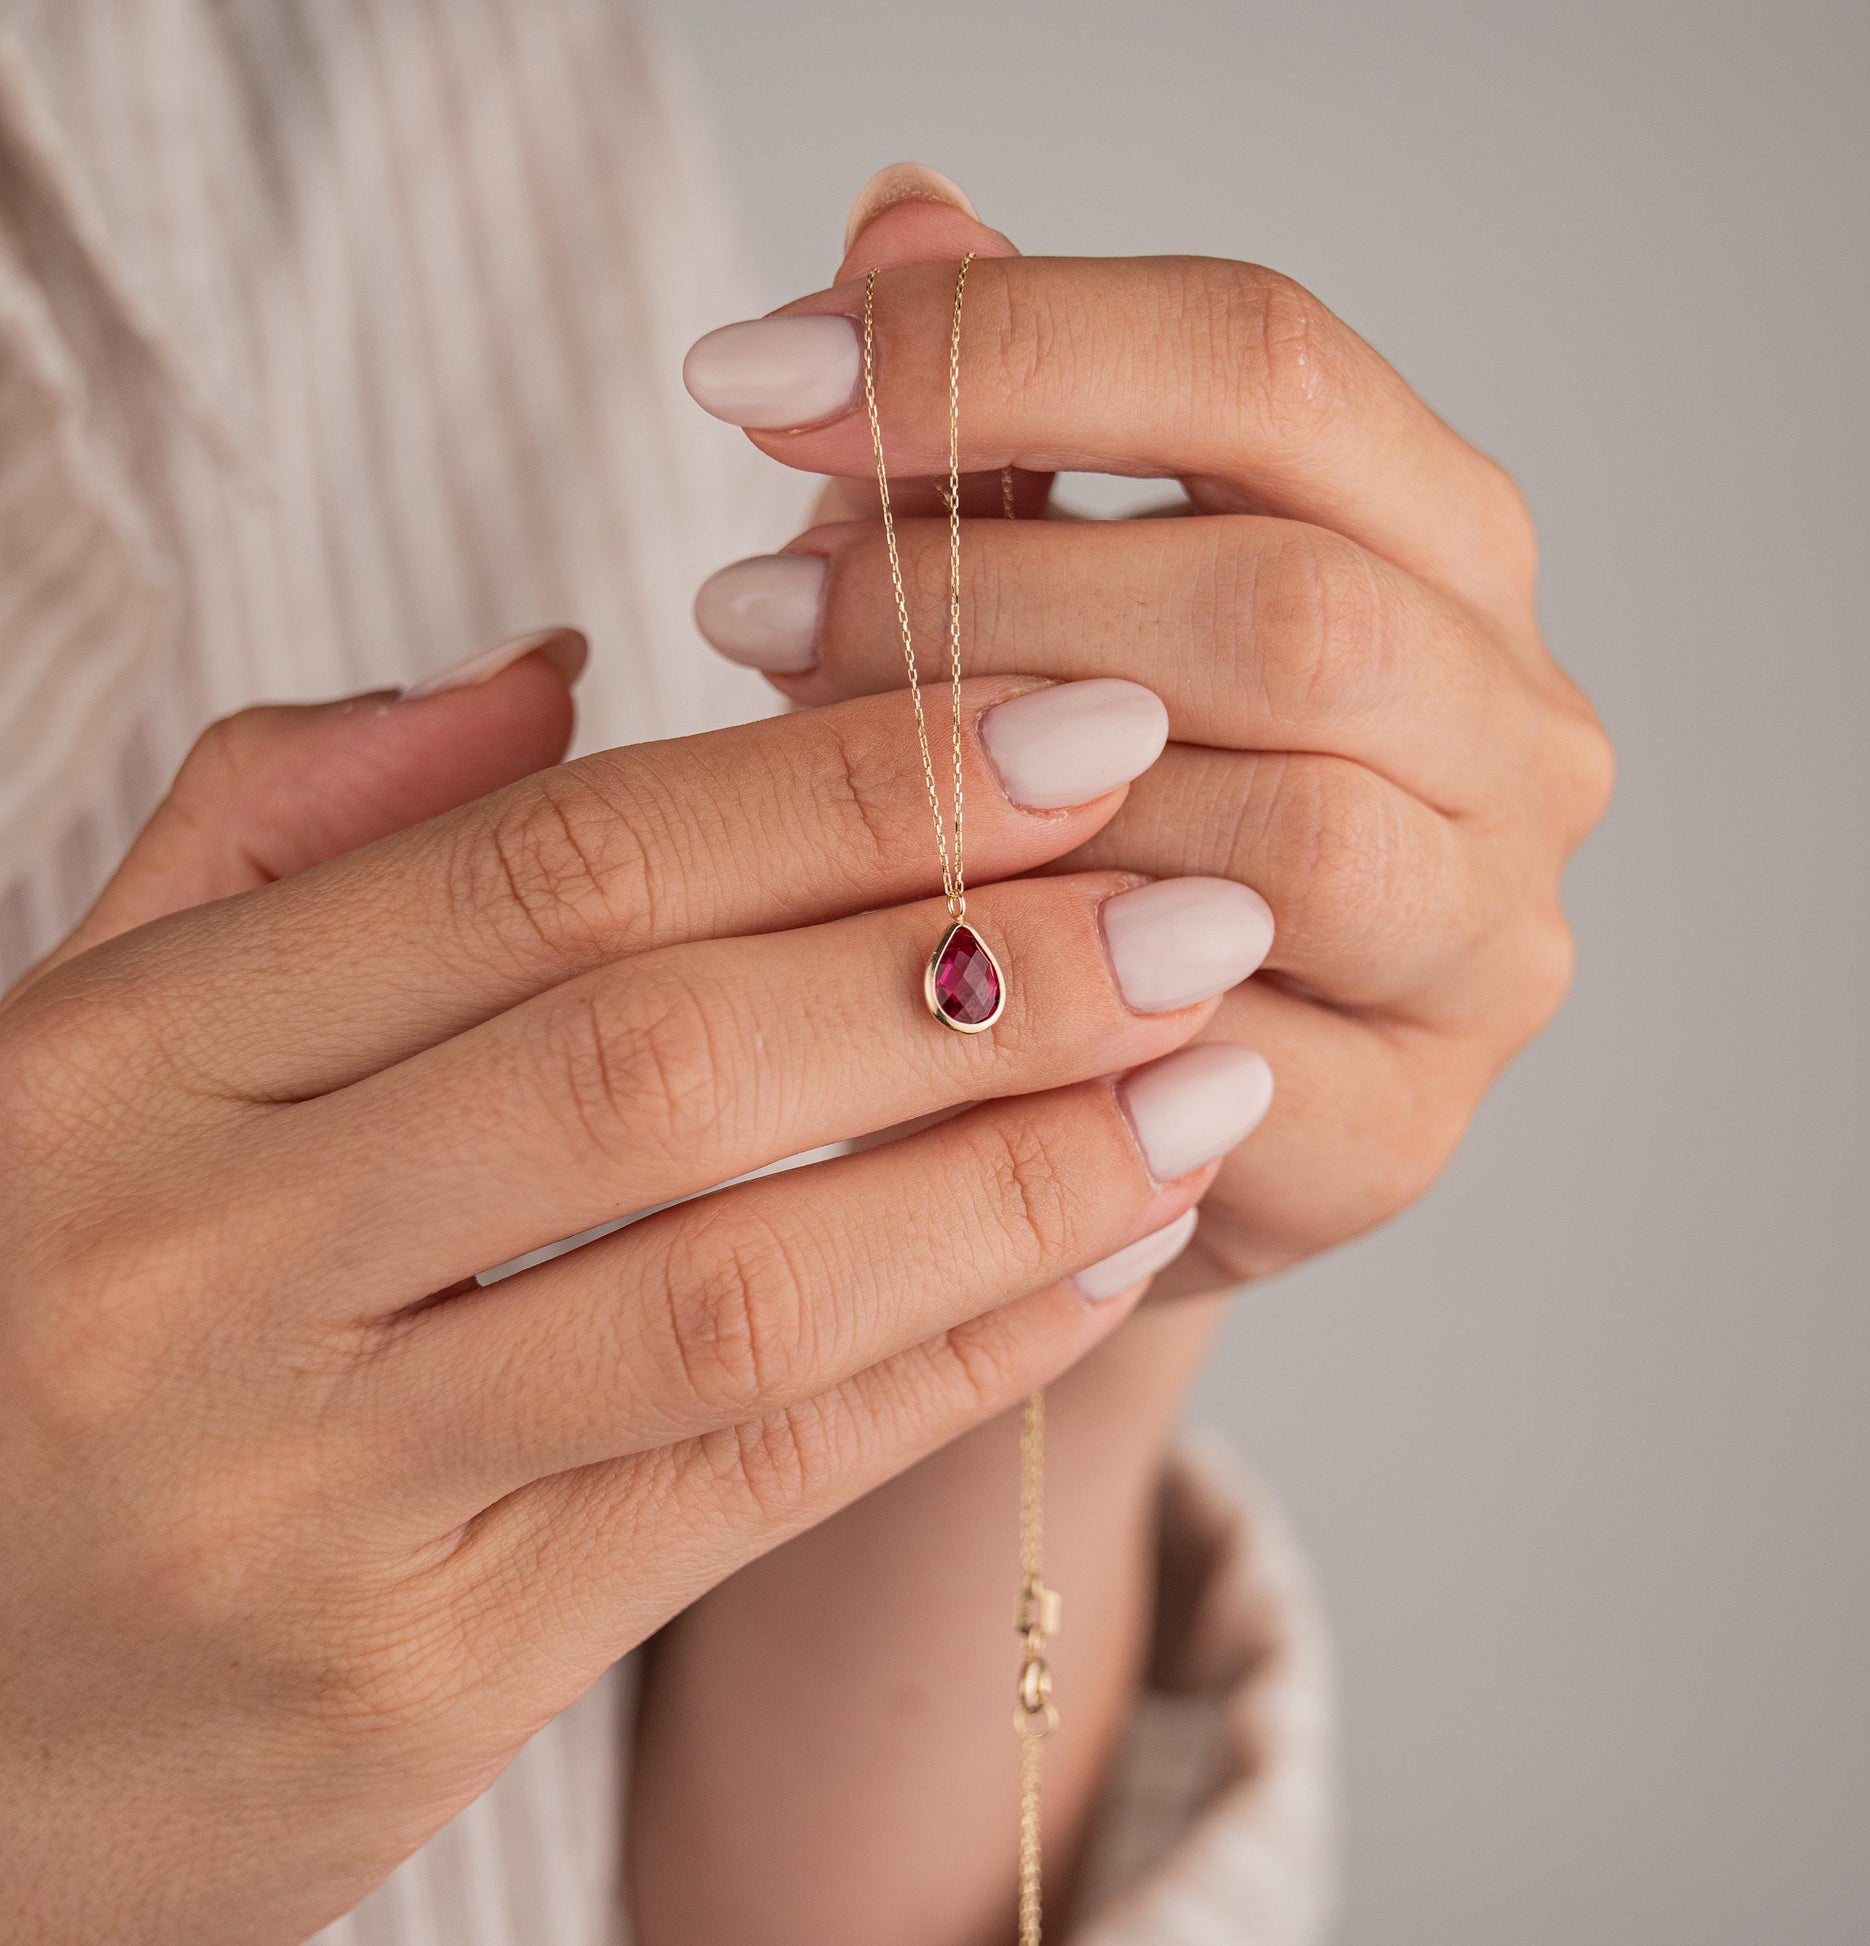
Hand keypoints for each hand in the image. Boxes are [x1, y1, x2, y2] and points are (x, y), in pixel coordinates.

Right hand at [0, 638, 1275, 1941]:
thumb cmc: (19, 1319)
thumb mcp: (79, 1051)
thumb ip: (293, 839)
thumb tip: (554, 674)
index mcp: (123, 1065)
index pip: (546, 873)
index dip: (835, 789)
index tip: (1064, 725)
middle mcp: (202, 1268)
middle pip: (663, 1057)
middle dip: (978, 964)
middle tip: (1200, 895)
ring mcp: (305, 1497)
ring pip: (735, 1285)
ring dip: (1011, 1166)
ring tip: (1207, 1071)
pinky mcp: (410, 1683)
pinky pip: (741, 1489)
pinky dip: (952, 1361)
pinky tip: (1104, 1256)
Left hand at [686, 189, 1612, 1296]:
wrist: (1117, 1104)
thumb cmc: (1076, 820)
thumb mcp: (1023, 598)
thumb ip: (996, 426)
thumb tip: (904, 209)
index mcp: (1443, 545)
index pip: (1267, 366)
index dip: (1004, 345)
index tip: (750, 377)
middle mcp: (1517, 729)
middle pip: (1287, 602)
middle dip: (983, 599)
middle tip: (740, 612)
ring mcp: (1491, 940)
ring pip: (1283, 829)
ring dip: (1013, 808)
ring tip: (793, 787)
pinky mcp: (1408, 1128)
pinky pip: (1228, 1053)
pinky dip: (1053, 1007)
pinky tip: (902, 969)